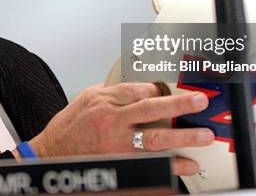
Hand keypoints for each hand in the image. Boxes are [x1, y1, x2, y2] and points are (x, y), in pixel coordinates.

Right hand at [28, 83, 213, 175]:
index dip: (159, 89)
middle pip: (151, 111)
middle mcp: (112, 123)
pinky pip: (151, 166)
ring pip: (155, 141)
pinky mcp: (122, 166)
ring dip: (182, 138)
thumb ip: (114, 92)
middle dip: (179, 106)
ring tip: (203, 138)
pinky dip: (170, 167)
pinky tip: (186, 165)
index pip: (138, 90)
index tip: (170, 90)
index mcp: (104, 103)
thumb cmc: (69, 128)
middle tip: (200, 102)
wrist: (53, 155)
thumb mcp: (87, 98)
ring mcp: (118, 147)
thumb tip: (141, 88)